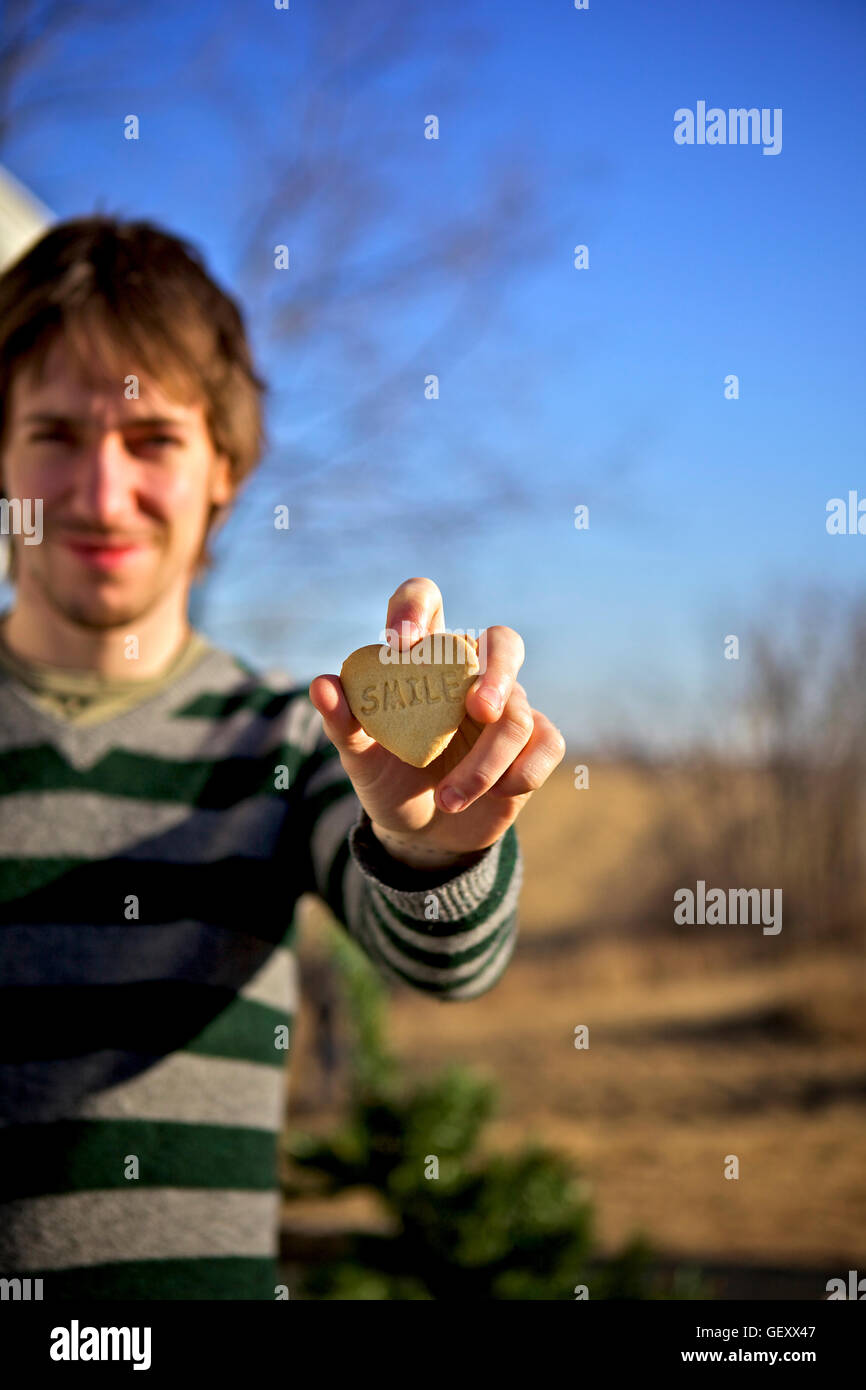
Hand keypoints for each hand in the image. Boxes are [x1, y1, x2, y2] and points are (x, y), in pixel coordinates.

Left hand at [308, 577, 565, 869]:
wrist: (422, 833)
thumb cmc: (389, 779)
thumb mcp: (359, 756)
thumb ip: (343, 721)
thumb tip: (321, 685)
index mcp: (424, 658)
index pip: (425, 601)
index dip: (415, 607)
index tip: (402, 643)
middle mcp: (471, 673)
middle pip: (503, 641)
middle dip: (498, 672)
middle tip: (478, 710)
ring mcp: (508, 705)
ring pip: (516, 716)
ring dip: (483, 765)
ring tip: (447, 799)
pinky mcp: (534, 741)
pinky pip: (546, 744)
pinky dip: (519, 774)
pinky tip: (496, 794)